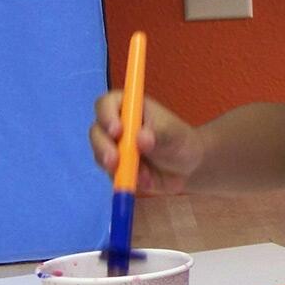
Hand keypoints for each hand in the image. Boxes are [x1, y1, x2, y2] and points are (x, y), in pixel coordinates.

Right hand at [89, 91, 203, 193]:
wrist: (188, 168)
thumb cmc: (180, 141)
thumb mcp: (174, 134)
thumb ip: (158, 134)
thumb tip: (141, 138)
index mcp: (129, 108)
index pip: (106, 104)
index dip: (106, 115)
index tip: (117, 131)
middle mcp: (116, 125)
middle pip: (96, 131)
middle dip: (103, 146)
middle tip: (115, 160)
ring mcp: (114, 147)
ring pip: (100, 155)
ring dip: (115, 166)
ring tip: (142, 174)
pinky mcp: (116, 168)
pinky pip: (112, 175)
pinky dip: (127, 179)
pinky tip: (147, 180)